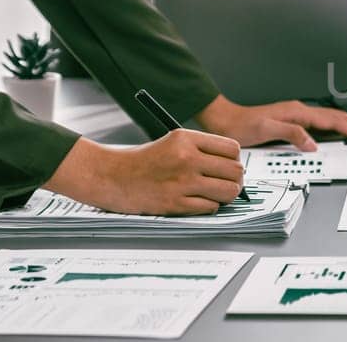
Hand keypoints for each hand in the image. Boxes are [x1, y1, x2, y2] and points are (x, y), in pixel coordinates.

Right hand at [45, 132, 244, 214]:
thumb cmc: (145, 161)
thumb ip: (202, 150)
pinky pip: (211, 207)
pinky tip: (198, 201)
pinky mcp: (175, 203)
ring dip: (225, 195)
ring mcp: (181, 182)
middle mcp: (186, 158)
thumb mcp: (173, 143)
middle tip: (226, 183)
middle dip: (235, 179)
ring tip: (215, 194)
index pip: (232, 149)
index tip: (228, 166)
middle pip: (235, 171)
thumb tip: (235, 168)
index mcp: (186, 138)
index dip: (234, 160)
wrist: (111, 176)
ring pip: (228, 191)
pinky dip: (209, 206)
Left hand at [194, 95, 346, 150]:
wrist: (224, 120)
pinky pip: (323, 122)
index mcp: (298, 113)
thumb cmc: (241, 126)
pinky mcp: (293, 119)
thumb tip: (314, 143)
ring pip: (333, 118)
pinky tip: (341, 130)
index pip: (334, 121)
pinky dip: (338, 126)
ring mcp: (298, 114)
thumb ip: (292, 134)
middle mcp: (301, 110)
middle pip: (339, 117)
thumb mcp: (265, 130)